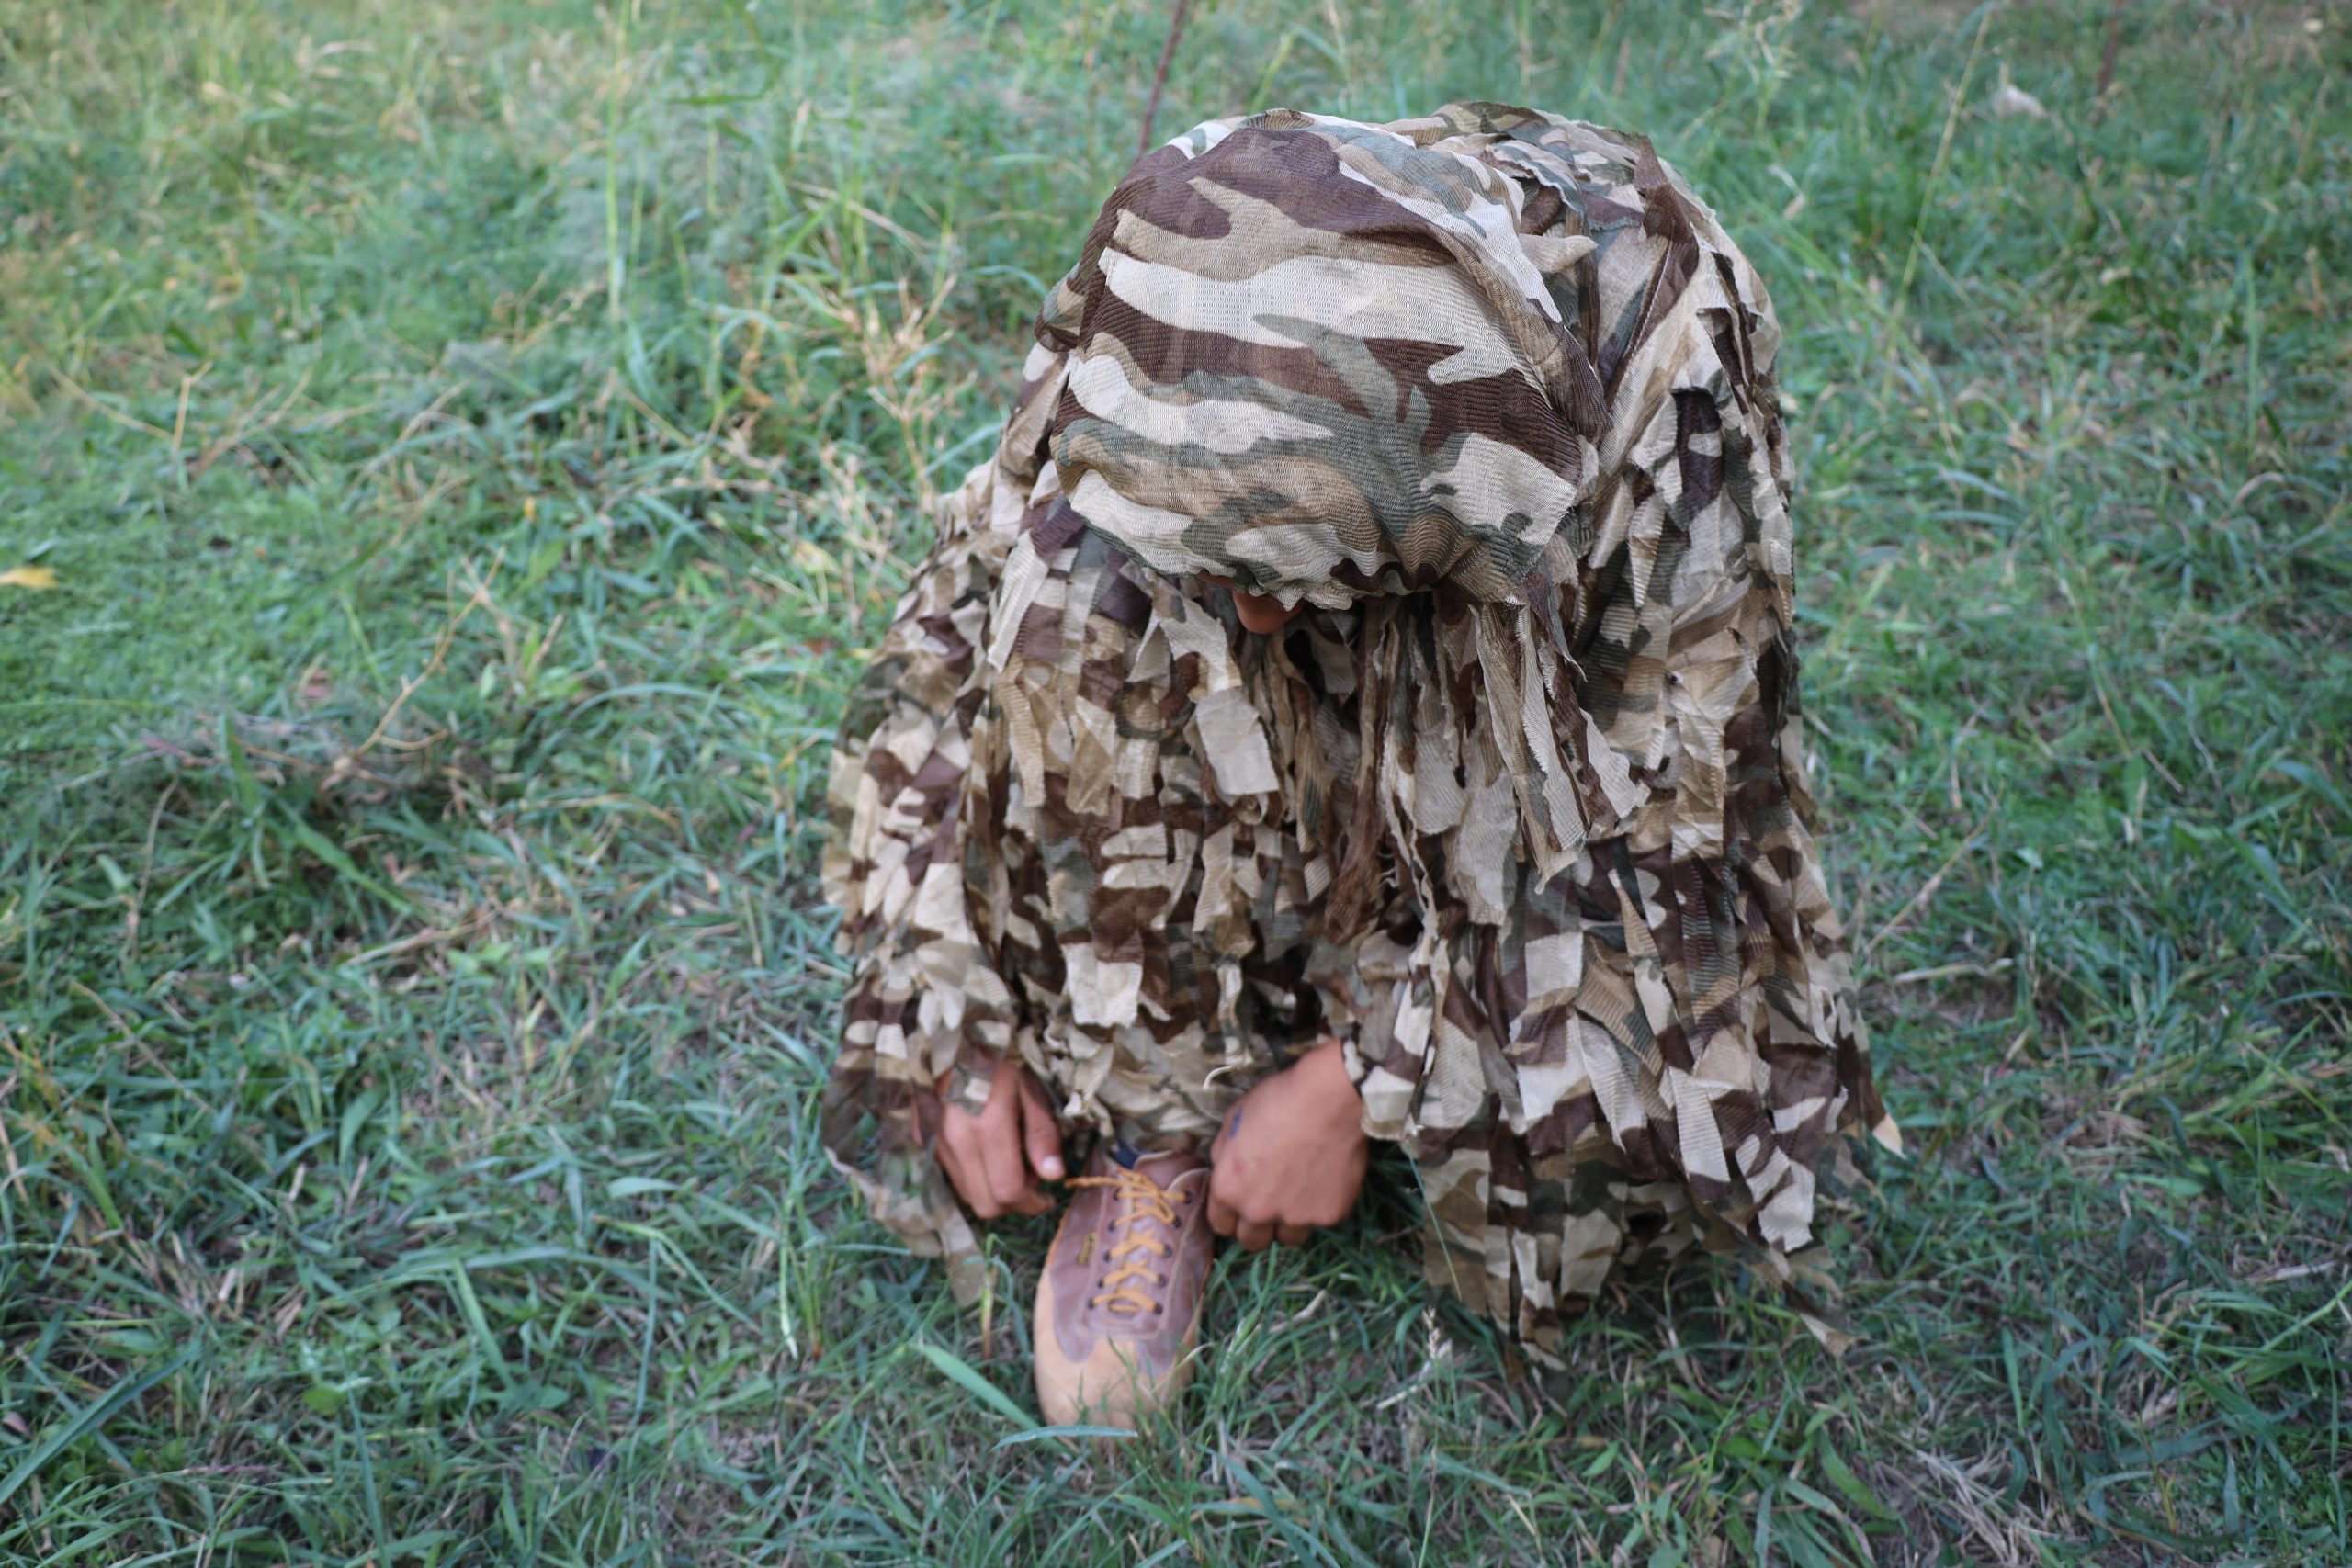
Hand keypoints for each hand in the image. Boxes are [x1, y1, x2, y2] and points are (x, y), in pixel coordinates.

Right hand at [934, 1060, 1064, 1218]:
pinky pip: (948, 1171)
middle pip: (984, 1203)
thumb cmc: (998, 1054)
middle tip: (1030, 1180)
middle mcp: (955, 1141)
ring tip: (1008, 1160)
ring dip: (989, 1189)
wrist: (948, 1029)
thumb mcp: (1030, 1086)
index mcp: (987, 1128)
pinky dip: (970, 1172)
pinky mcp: (921, 1135)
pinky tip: (982, 1148)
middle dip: (1012, 1203)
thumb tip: (1053, 1176)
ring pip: (964, 1192)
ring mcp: (933, 1140)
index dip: (1032, 1203)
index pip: (1008, 1191)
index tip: (1047, 1197)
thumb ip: (1041, 1133)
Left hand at [1206, 1039, 1366, 1249]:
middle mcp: (1258, 1211)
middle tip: (1270, 1204)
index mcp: (1229, 1189)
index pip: (1220, 1225)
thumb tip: (1224, 1167)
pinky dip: (1321, 1205)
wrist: (1328, 1099)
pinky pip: (1321, 1219)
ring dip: (1290, 1221)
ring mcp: (1296, 1217)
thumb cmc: (1276, 1102)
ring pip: (1289, 1238)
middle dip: (1257, 1227)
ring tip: (1301, 1192)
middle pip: (1252, 1241)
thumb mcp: (1233, 1120)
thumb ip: (1224, 1153)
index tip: (1241, 1205)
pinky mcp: (1330, 1215)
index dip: (1230, 1215)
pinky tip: (1326, 1178)